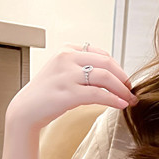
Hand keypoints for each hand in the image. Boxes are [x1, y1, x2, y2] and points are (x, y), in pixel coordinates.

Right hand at [7, 43, 138, 132]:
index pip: (101, 54)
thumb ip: (82, 68)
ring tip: (130, 100)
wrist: (26, 110)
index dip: (118, 68)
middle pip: (106, 63)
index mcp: (67, 49)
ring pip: (105, 77)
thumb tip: (111, 76)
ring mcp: (67, 75)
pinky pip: (98, 94)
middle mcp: (67, 58)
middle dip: (123, 78)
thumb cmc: (47, 94)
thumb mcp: (63, 72)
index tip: (125, 81)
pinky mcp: (68, 93)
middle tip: (131, 91)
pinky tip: (121, 105)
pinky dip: (113, 100)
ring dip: (122, 90)